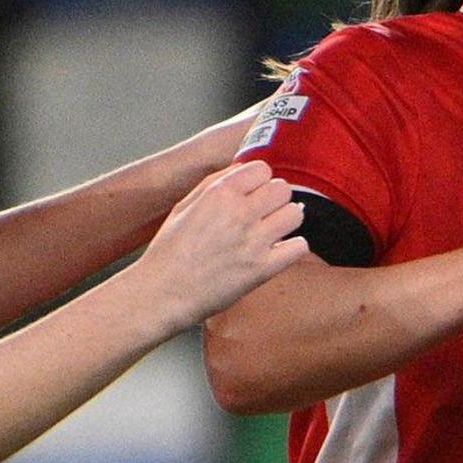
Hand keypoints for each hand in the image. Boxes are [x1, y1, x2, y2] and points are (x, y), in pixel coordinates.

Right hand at [131, 162, 307, 327]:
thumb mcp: (184, 206)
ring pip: (295, 213)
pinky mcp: (263, 268)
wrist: (163, 293)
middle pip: (282, 189)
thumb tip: (242, 169)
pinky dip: (293, 248)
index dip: (259, 181)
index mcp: (219, 194)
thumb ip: (215, 184)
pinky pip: (299, 246)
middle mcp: (240, 213)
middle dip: (275, 199)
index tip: (254, 192)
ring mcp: (254, 241)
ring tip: (273, 231)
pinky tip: (279, 251)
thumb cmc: (169, 252)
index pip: (262, 169)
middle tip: (265, 213)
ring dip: (287, 220)